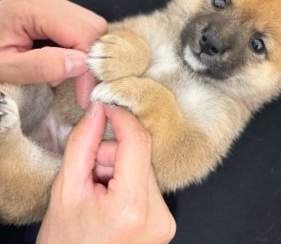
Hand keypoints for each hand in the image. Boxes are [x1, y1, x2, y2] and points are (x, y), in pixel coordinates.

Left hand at [0, 0, 106, 105]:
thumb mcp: (2, 70)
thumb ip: (40, 66)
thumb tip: (81, 63)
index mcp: (33, 6)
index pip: (83, 33)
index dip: (88, 66)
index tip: (83, 95)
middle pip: (94, 27)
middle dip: (90, 59)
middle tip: (74, 84)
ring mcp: (51, 1)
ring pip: (93, 29)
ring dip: (85, 55)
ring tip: (61, 71)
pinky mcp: (54, 10)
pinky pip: (83, 29)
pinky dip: (80, 49)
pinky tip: (61, 59)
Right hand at [37, 103, 175, 243]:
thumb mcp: (66, 191)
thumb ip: (83, 144)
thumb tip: (97, 110)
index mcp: (132, 207)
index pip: (138, 142)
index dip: (123, 118)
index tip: (108, 106)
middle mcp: (158, 214)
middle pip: (141, 155)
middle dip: (113, 153)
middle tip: (91, 173)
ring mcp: (165, 221)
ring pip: (144, 167)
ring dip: (120, 168)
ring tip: (98, 191)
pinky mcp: (165, 223)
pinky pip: (148, 184)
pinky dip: (128, 182)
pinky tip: (111, 199)